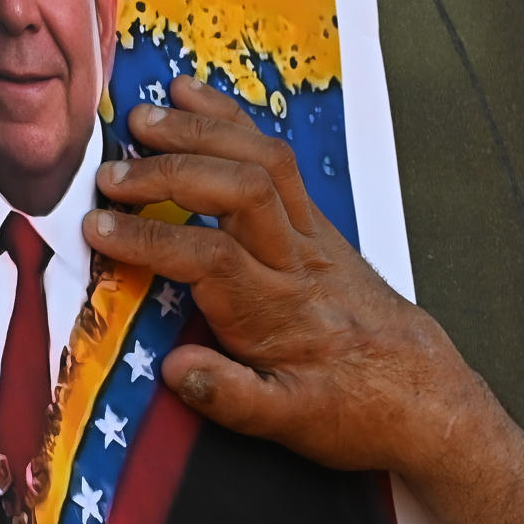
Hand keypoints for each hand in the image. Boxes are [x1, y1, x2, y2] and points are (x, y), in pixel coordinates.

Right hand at [82, 75, 484, 476]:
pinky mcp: (319, 221)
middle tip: (109, 175)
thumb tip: (176, 368)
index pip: (209, 258)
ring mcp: (312, 233)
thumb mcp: (291, 425)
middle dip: (169, 172)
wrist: (424, 393)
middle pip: (240, 190)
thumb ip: (232, 397)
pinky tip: (194, 98)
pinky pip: (277, 157)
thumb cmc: (353, 408)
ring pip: (263, 160)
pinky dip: (233, 121)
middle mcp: (297, 259)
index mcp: (279, 311)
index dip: (150, 238)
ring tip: (142, 116)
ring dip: (201, 130)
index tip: (99, 229)